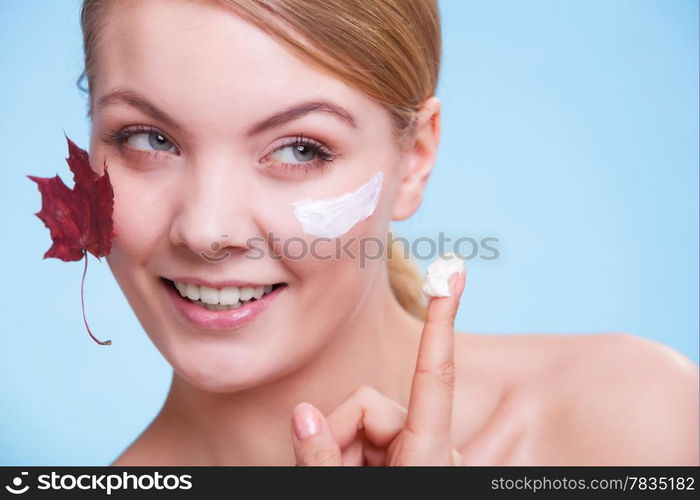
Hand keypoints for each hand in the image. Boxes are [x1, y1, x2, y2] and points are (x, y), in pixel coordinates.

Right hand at [291, 268, 466, 464]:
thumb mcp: (345, 491)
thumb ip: (321, 456)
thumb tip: (303, 414)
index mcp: (429, 453)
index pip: (435, 374)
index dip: (441, 321)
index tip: (454, 277)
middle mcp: (431, 447)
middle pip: (371, 402)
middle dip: (341, 432)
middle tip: (332, 472)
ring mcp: (420, 452)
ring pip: (365, 418)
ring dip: (343, 448)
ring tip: (343, 477)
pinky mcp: (409, 458)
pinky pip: (368, 437)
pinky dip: (349, 454)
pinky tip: (349, 475)